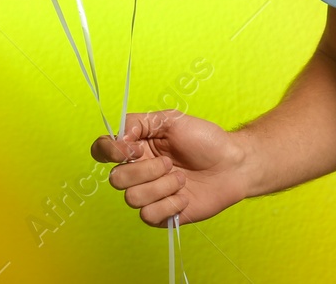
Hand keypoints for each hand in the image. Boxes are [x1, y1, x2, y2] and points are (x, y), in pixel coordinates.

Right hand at [90, 111, 247, 225]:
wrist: (233, 164)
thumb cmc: (206, 140)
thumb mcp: (173, 120)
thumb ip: (140, 123)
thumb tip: (118, 138)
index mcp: (137, 147)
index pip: (101, 151)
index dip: (111, 151)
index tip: (135, 148)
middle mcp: (138, 172)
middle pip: (116, 179)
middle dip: (146, 170)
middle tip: (170, 162)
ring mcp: (149, 195)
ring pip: (133, 198)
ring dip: (163, 186)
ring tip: (182, 178)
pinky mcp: (161, 215)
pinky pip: (149, 215)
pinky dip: (171, 203)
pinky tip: (185, 194)